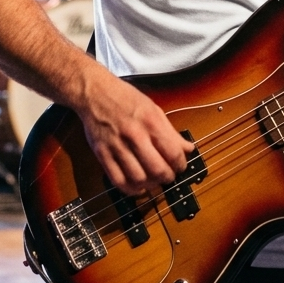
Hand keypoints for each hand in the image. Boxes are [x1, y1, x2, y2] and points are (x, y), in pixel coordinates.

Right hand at [78, 71, 195, 194]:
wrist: (95, 93)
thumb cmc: (126, 99)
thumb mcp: (154, 109)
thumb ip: (170, 132)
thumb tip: (188, 148)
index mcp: (151, 122)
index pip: (173, 153)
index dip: (181, 165)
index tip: (180, 167)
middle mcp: (135, 135)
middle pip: (157, 169)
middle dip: (167, 178)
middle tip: (168, 176)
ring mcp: (117, 146)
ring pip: (138, 178)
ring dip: (150, 185)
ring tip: (153, 181)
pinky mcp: (102, 154)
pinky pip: (117, 180)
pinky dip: (130, 189)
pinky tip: (137, 186)